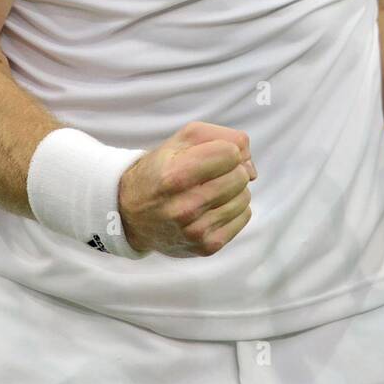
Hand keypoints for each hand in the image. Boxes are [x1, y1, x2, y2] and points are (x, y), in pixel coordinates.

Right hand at [118, 121, 255, 257]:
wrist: (133, 214)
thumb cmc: (161, 171)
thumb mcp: (181, 140)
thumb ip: (221, 136)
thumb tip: (251, 164)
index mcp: (175, 176)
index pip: (230, 153)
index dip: (224, 149)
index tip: (211, 155)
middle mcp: (185, 207)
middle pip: (240, 176)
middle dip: (231, 169)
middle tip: (210, 174)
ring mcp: (196, 231)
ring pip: (245, 197)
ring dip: (232, 189)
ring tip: (209, 190)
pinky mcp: (207, 247)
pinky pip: (244, 217)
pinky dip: (233, 208)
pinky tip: (213, 207)